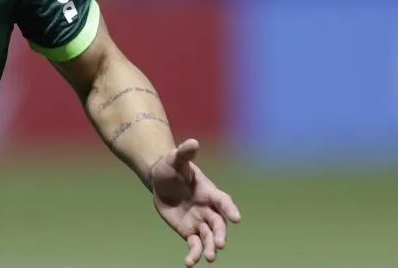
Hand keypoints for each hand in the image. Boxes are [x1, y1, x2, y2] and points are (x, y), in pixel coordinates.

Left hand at [150, 139, 241, 265]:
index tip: (237, 218)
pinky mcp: (189, 232)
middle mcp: (208, 209)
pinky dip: (193, 254)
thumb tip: (193, 142)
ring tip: (209, 258)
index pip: (223, 201)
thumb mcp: (175, 159)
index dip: (229, 209)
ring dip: (211, 248)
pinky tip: (189, 263)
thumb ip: (184, 153)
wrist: (160, 181)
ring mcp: (200, 222)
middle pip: (219, 224)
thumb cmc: (170, 168)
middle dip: (221, 234)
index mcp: (209, 192)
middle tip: (220, 244)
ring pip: (210, 237)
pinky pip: (194, 245)